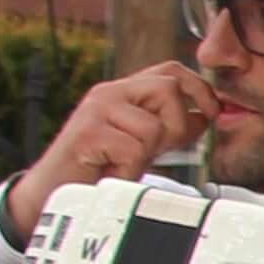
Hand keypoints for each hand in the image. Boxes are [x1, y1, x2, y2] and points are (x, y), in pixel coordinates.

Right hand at [0, 63, 211, 241]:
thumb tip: (204, 116)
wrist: (53, 193)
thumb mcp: (141, 144)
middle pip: (167, 90)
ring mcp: (96, 111)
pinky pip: (133, 149)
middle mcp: (109, 93)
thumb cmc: (97, 169)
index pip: (170, 70)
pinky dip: (128, 170)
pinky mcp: (88, 133)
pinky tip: (111, 173)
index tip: (211, 112)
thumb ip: (168, 128)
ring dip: (145, 156)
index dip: (198, 87)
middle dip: (174, 125)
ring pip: (153, 127)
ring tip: (122, 165)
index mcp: (123, 92)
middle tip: (155, 150)